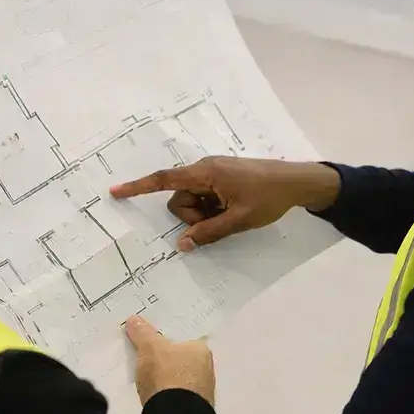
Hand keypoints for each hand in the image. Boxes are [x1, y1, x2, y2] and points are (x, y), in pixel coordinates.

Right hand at [110, 156, 339, 249]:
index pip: (165, 180)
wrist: (296, 182)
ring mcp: (215, 172)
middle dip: (191, 216)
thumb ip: (209, 233)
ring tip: (230, 216)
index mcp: (206, 173)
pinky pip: (205, 196)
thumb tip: (181, 244)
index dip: (139, 187)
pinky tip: (232, 212)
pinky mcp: (223, 178)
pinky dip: (212, 208)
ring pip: (192, 200)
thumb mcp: (239, 220)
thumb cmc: (268, 198)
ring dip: (204, 214)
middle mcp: (206, 169)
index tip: (116, 191)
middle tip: (218, 222)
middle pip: (179, 198)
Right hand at [125, 315, 215, 405]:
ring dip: (168, 380)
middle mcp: (207, 368)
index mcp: (201, 349)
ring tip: (148, 380)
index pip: (184, 340)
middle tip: (147, 361)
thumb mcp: (150, 349)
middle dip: (168, 361)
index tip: (153, 345)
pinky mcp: (195, 410)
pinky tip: (157, 397)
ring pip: (182, 379)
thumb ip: (142, 333)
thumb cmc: (166, 375)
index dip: (167, 341)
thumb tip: (134, 318)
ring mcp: (204, 391)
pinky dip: (169, 395)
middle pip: (183, 359)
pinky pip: (179, 396)